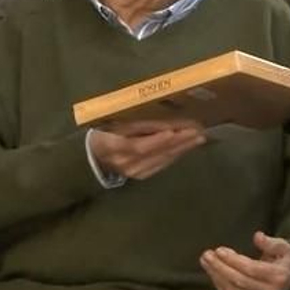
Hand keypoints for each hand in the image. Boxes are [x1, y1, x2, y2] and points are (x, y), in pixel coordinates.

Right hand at [88, 120, 205, 179]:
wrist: (92, 158)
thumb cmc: (103, 134)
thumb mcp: (111, 124)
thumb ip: (132, 123)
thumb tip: (158, 114)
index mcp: (114, 147)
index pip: (138, 146)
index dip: (157, 140)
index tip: (174, 131)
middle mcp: (126, 163)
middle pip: (155, 153)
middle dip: (178, 142)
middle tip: (196, 131)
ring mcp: (134, 172)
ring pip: (162, 160)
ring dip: (181, 149)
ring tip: (197, 138)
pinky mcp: (141, 176)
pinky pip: (161, 165)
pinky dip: (175, 155)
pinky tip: (186, 148)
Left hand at [201, 232, 289, 289]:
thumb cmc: (286, 261)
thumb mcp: (284, 247)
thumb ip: (271, 242)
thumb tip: (257, 236)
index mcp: (279, 276)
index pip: (251, 269)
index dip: (233, 260)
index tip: (219, 250)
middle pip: (239, 281)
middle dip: (220, 268)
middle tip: (206, 255)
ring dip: (216, 276)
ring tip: (206, 262)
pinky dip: (220, 287)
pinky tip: (213, 274)